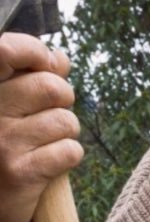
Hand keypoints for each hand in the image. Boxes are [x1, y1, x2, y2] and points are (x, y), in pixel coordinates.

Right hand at [0, 33, 82, 221]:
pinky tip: (49, 164)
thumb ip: (31, 78)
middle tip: (50, 116)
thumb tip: (59, 58)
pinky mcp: (21, 171)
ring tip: (45, 143)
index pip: (7, 50)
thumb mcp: (6, 106)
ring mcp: (2, 141)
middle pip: (51, 87)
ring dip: (66, 133)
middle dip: (63, 100)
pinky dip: (69, 156)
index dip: (36, 52)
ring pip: (66, 121)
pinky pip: (70, 151)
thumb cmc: (0, 145)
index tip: (46, 64)